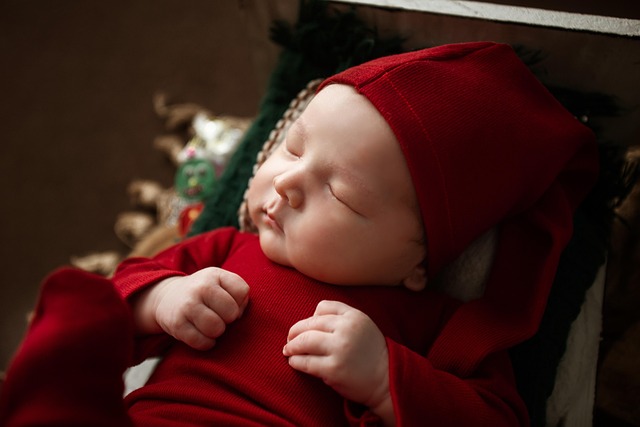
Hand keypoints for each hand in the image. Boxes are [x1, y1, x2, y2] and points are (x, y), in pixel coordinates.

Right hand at [133, 267, 248, 349]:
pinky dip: (206, 343)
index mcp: (215, 274)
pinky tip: (202, 335)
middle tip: (219, 316)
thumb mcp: (220, 283)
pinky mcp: (177, 324)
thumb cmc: (203, 293)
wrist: (167, 297)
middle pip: (231, 312)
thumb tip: (239, 315)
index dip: (240, 303)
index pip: (242, 291)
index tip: (229, 303)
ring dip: (217, 332)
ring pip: (217, 328)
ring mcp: (187, 305)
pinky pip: (202, 342)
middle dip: (228, 319)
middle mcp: (201, 287)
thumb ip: (238, 294)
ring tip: (210, 325)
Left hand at [283, 301, 391, 416]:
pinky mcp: (333, 369)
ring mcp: (339, 349)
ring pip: (304, 341)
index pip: (322, 307)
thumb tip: (310, 318)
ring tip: (288, 350)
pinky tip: (294, 362)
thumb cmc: (370, 352)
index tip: (306, 328)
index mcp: (354, 316)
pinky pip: (305, 362)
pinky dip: (295, 361)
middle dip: (295, 332)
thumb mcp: (362, 325)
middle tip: (289, 340)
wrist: (386, 380)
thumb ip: (341, 317)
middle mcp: (346, 329)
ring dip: (292, 346)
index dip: (311, 317)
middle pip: (310, 324)